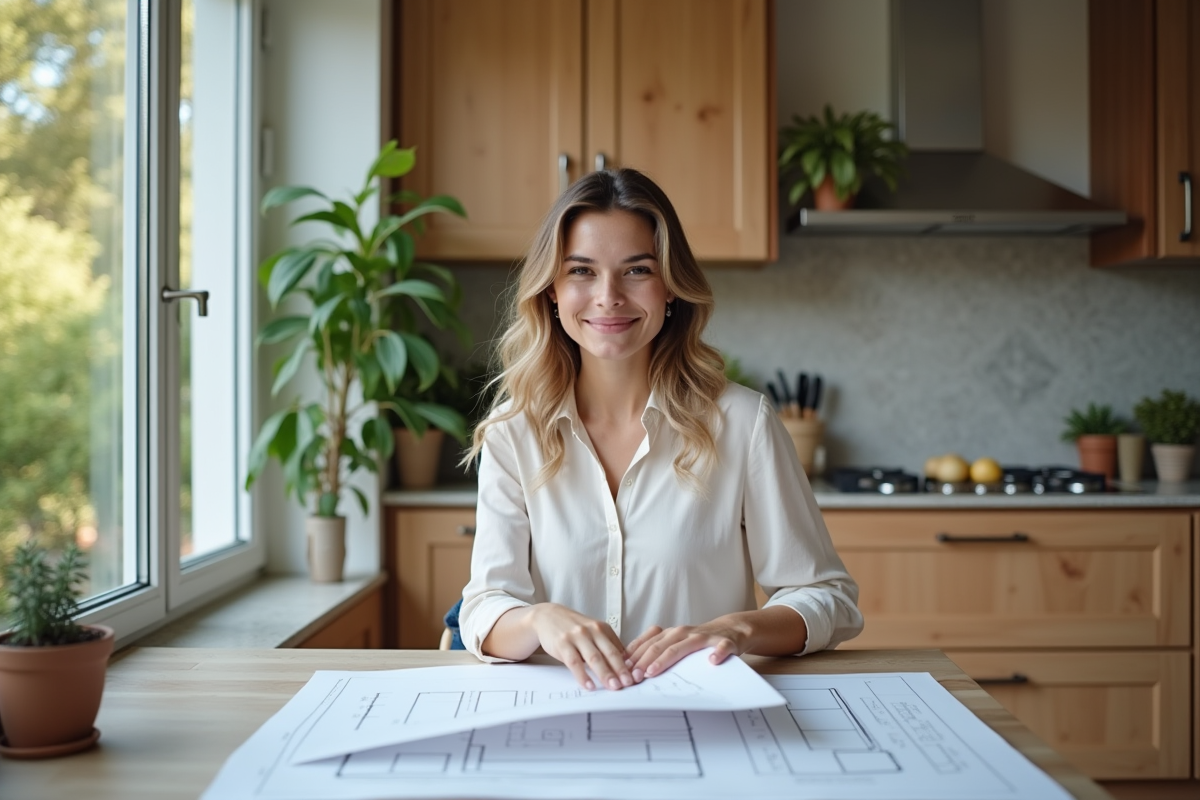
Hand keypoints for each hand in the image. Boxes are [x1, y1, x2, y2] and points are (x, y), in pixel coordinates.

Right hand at [529, 604, 634, 691]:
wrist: (548, 616)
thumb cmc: (573, 627)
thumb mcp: (593, 631)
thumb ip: (607, 644)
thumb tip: (625, 663)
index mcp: (602, 628)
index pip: (618, 649)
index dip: (628, 665)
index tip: (635, 677)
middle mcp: (591, 630)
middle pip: (609, 653)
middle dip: (620, 669)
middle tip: (628, 683)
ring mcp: (576, 636)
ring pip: (594, 657)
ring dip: (605, 674)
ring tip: (613, 687)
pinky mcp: (562, 644)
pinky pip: (574, 662)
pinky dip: (583, 675)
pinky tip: (589, 685)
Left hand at [626, 617, 750, 681]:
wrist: (730, 630)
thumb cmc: (698, 641)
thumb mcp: (675, 642)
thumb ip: (656, 650)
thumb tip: (631, 666)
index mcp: (671, 634)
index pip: (648, 644)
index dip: (634, 657)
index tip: (623, 671)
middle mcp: (684, 633)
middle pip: (660, 646)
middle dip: (644, 661)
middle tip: (634, 676)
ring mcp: (703, 637)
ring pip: (683, 647)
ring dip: (666, 659)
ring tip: (653, 671)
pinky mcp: (724, 642)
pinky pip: (721, 647)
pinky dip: (717, 653)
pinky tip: (712, 661)